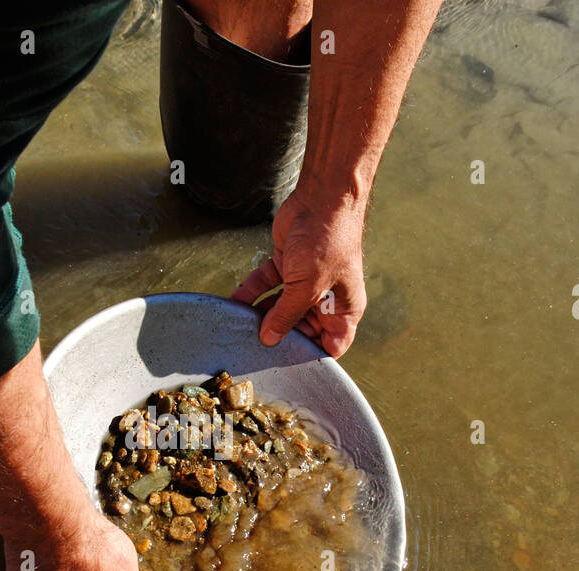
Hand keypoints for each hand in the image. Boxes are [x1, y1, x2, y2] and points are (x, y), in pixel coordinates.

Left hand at [232, 187, 367, 356]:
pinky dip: (252, 293)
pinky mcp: (287, 267)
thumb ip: (287, 315)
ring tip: (240, 328)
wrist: (321, 198)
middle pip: (301, 329)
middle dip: (280, 336)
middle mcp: (326, 299)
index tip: (287, 364)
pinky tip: (234, 302)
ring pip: (280, 308)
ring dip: (261, 316)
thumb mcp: (307, 287)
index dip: (313, 356)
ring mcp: (306, 283)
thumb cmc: (329, 240)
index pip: (332, 344)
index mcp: (344, 309)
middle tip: (256, 346)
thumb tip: (269, 339)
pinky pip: (267, 286)